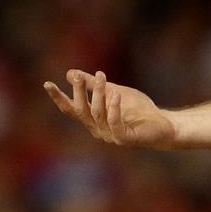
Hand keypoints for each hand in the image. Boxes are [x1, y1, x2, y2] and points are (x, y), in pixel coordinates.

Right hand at [44, 69, 178, 149]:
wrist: (163, 124)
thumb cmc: (137, 109)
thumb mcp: (113, 91)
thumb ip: (92, 84)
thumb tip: (70, 73)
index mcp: (93, 120)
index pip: (71, 109)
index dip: (59, 98)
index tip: (47, 83)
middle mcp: (97, 129)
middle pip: (81, 111)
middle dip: (78, 93)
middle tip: (77, 76)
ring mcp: (110, 135)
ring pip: (97, 114)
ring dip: (97, 94)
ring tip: (100, 76)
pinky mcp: (125, 139)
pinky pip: (115, 123)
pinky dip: (113, 108)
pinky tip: (115, 94)